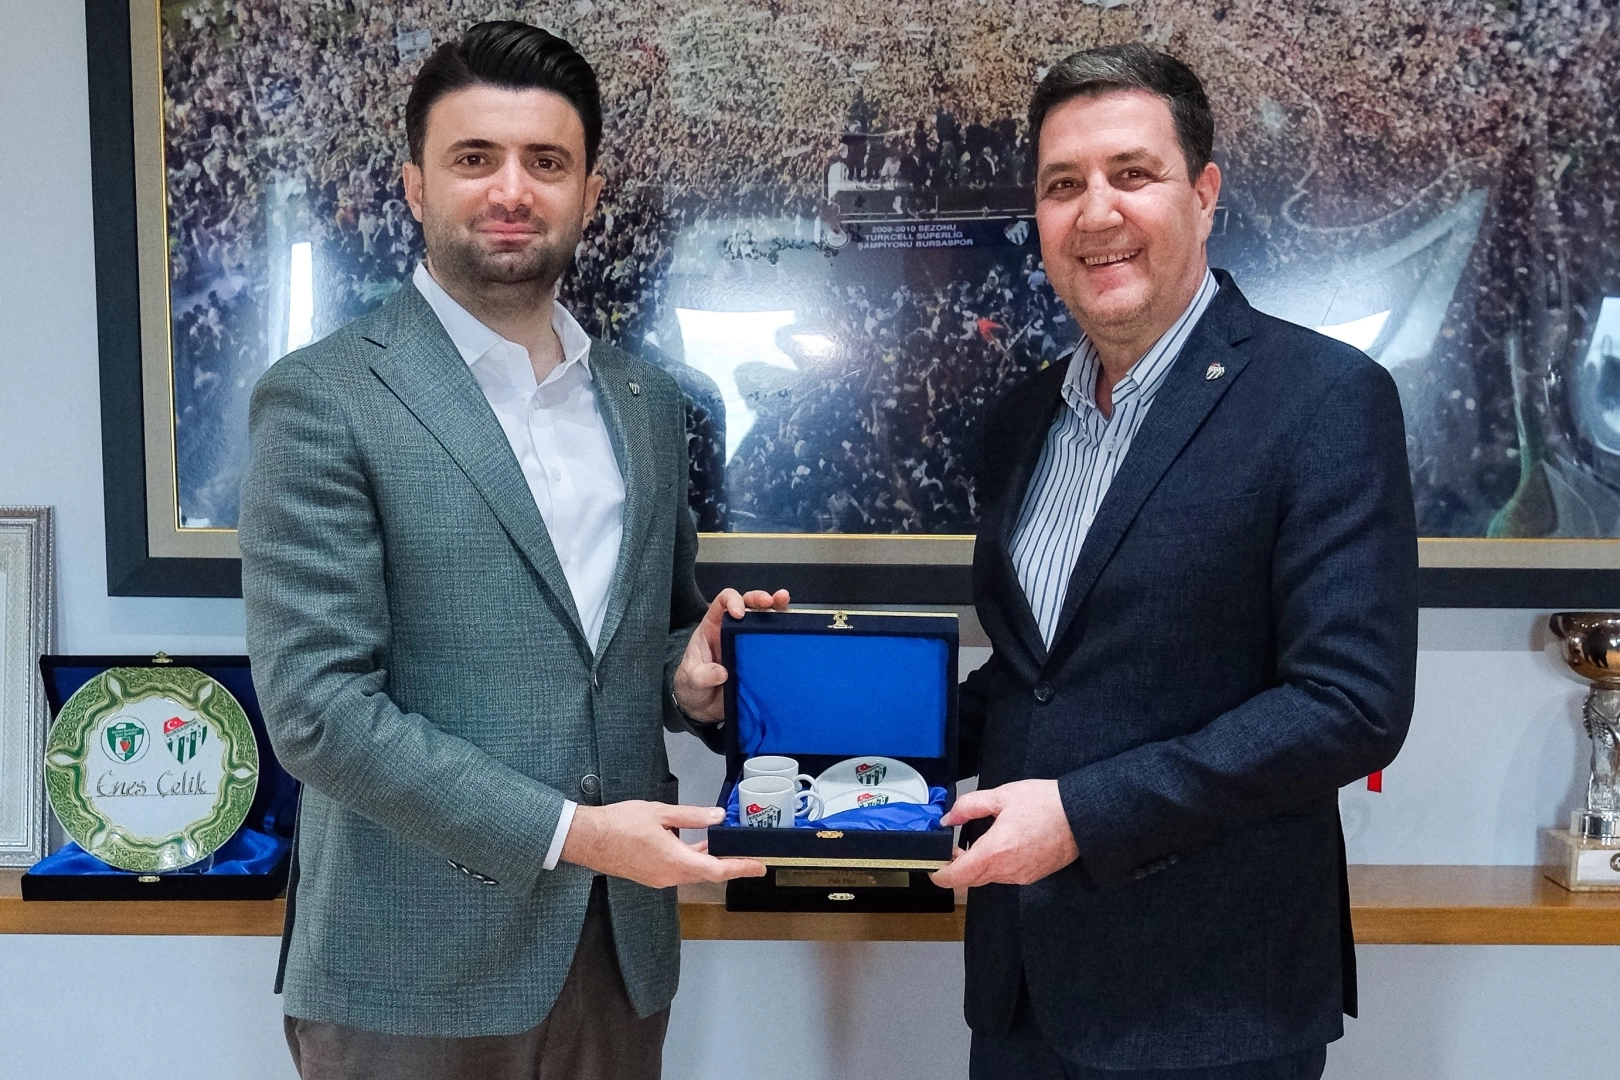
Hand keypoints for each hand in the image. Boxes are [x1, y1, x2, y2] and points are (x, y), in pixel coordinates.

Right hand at [560, 801, 765, 887]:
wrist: (587, 839)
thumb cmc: (621, 823)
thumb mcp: (660, 813)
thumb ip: (692, 817)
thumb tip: (718, 817)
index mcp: (675, 861)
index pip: (716, 870)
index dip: (740, 868)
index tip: (759, 867)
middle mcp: (669, 876)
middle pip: (707, 873)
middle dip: (729, 864)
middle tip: (748, 855)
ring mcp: (658, 879)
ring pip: (692, 872)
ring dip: (709, 861)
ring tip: (725, 847)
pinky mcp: (649, 876)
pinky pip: (678, 871)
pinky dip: (692, 861)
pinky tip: (696, 847)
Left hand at [672, 587, 790, 720]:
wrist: (703, 707)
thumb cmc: (692, 686)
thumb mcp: (690, 680)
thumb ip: (701, 676)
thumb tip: (721, 672)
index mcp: (713, 627)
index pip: (722, 603)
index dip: (732, 601)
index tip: (739, 613)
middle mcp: (732, 630)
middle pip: (748, 604)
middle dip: (760, 599)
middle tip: (771, 601)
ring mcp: (748, 643)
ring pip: (765, 619)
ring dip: (778, 609)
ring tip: (786, 603)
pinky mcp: (761, 658)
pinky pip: (774, 644)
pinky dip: (785, 636)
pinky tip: (795, 632)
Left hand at [928, 780, 1078, 888]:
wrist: (1081, 815)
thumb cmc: (1045, 803)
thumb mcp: (1001, 795)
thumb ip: (969, 806)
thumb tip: (949, 818)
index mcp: (995, 851)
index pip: (956, 876)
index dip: (939, 873)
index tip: (933, 862)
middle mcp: (1006, 870)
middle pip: (969, 880)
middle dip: (957, 867)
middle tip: (954, 847)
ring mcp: (1020, 876)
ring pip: (987, 879)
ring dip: (976, 866)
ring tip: (978, 843)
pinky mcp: (1032, 876)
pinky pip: (1004, 876)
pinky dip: (995, 866)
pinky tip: (1000, 846)